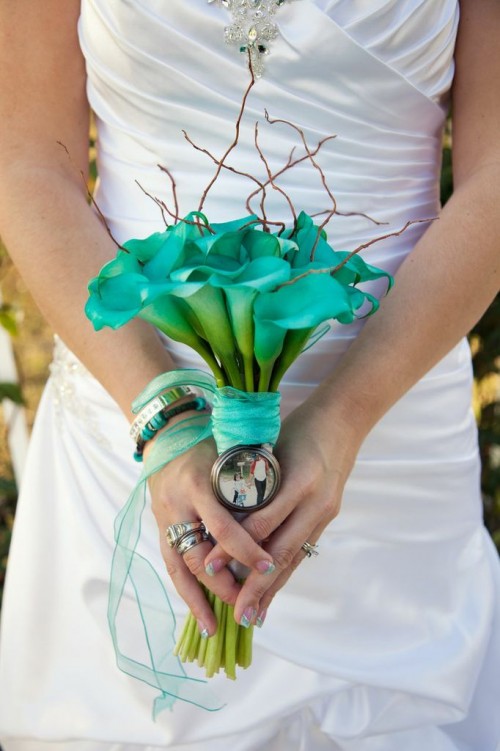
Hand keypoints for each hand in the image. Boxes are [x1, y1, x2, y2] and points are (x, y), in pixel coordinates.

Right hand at [148, 425, 275, 637]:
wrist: (167, 434)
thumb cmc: (208, 441)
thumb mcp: (231, 455)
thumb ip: (252, 480)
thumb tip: (284, 510)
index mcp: (199, 485)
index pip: (225, 528)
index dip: (247, 551)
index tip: (270, 566)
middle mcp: (178, 506)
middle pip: (199, 556)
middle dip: (223, 584)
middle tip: (247, 603)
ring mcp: (164, 519)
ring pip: (180, 567)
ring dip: (199, 599)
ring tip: (216, 627)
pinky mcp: (160, 528)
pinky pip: (171, 566)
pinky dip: (185, 593)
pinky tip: (199, 616)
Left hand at [203, 395, 363, 627]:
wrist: (342, 419)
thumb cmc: (298, 426)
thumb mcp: (270, 445)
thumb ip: (251, 478)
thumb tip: (218, 511)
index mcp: (298, 479)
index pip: (262, 523)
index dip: (235, 547)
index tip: (209, 566)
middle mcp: (315, 501)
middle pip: (282, 551)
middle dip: (257, 585)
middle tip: (236, 613)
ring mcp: (325, 511)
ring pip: (295, 557)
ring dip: (273, 589)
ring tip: (253, 615)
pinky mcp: (327, 516)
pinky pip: (303, 550)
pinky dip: (285, 573)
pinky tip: (272, 592)